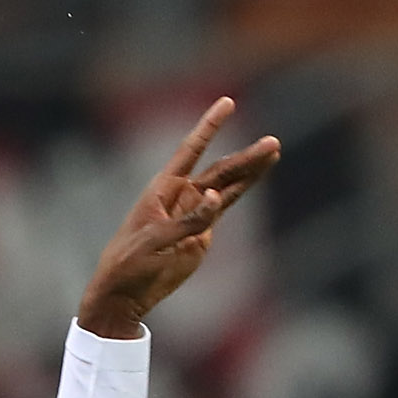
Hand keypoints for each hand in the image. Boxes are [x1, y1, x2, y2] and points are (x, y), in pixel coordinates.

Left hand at [76, 97, 279, 338]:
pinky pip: (225, 208)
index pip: (190, 151)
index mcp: (161, 189)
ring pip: (227, 186)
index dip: (209, 127)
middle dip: (245, 157)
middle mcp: (180, 196)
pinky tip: (257, 175)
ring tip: (273, 152)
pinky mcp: (201, 234)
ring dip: (250, 170)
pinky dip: (240, 192)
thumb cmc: (127, 264)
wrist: (123, 295)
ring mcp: (193, 214)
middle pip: (219, 170)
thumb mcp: (153, 242)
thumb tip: (218, 198)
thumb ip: (188, 221)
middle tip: (273, 142)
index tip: (227, 102)